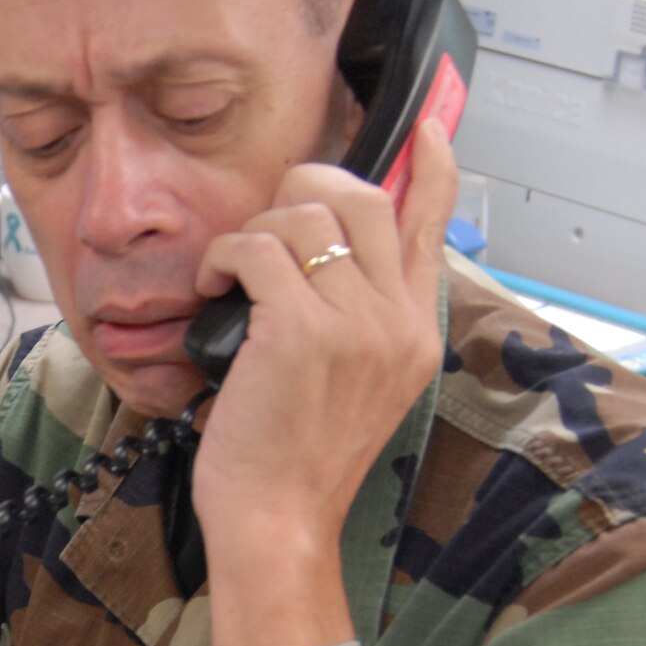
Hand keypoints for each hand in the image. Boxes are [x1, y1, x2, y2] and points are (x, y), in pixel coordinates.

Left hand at [191, 118, 456, 645]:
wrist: (280, 522)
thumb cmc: (296, 462)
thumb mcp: (351, 387)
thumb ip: (354, 322)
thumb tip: (320, 258)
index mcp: (415, 332)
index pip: (435, 224)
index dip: (433, 163)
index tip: (426, 123)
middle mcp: (396, 321)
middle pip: (364, 196)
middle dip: (303, 186)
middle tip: (265, 220)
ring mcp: (355, 324)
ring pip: (304, 215)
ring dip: (253, 229)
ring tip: (228, 273)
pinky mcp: (301, 331)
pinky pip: (257, 248)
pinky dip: (223, 256)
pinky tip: (211, 287)